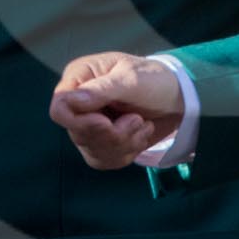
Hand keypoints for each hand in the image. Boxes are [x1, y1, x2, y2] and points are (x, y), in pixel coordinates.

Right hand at [50, 52, 185, 168]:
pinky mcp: (101, 142)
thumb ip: (101, 90)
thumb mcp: (131, 79)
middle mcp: (79, 102)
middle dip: (112, 134)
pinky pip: (103, 161)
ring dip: (123, 144)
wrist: (178, 98)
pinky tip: (139, 136)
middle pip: (77, 134)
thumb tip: (70, 100)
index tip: (106, 122)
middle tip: (137, 120)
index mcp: (80, 78)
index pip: (60, 109)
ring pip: (91, 151)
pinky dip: (126, 153)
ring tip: (142, 125)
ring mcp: (88, 124)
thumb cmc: (154, 79)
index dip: (80, 122)